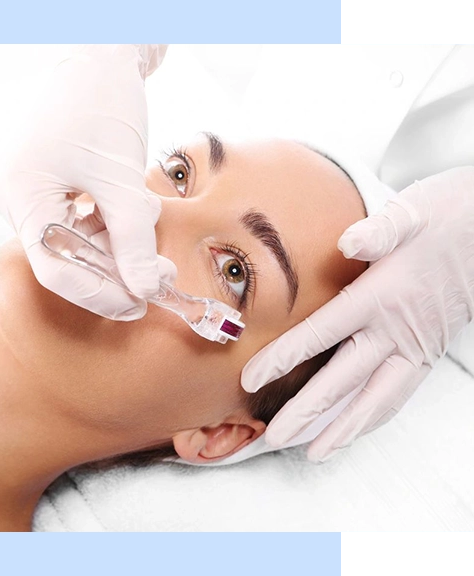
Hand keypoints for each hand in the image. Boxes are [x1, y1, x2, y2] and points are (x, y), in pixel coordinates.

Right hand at [0, 45, 174, 320]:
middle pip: (63, 256)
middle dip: (114, 267)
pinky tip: (129, 215)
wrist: (97, 56)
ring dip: (113, 244)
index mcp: (20, 193)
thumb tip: (148, 289)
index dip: (99, 294)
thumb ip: (135, 240)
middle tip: (158, 275)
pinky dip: (103, 225)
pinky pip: (70, 219)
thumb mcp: (123, 178)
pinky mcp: (37, 182)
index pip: (54, 269)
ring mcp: (21, 189)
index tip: (138, 304)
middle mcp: (10, 196)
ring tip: (149, 229)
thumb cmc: (104, 104)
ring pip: (70, 240)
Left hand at [241, 166, 473, 461]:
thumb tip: (348, 239)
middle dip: (306, 412)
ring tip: (314, 453)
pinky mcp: (427, 353)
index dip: (284, 359)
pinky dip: (372, 417)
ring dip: (342, 429)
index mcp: (381, 296)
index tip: (251, 380)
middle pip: (343, 380)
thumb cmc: (447, 218)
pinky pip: (397, 395)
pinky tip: (354, 430)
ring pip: (374, 400)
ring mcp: (414, 346)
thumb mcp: (411, 215)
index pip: (321, 335)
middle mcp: (396, 329)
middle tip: (275, 439)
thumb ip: (379, 231)